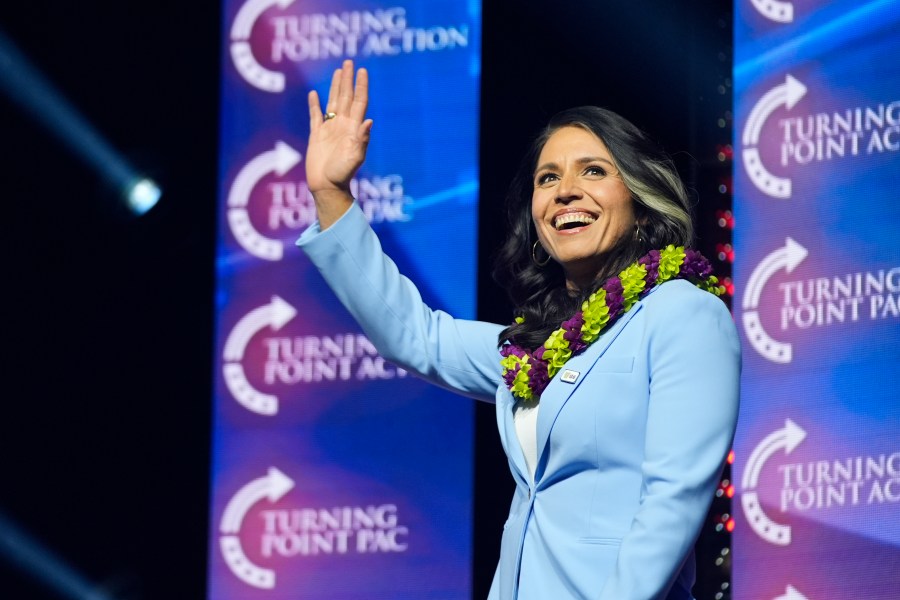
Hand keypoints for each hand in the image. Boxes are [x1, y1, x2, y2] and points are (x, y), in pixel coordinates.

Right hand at [306, 60, 372, 197]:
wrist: (327, 186)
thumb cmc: (342, 174)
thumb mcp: (355, 157)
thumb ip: (362, 139)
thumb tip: (369, 121)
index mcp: (353, 128)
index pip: (359, 102)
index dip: (361, 86)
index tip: (362, 71)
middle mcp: (343, 125)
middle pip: (347, 97)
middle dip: (348, 80)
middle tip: (349, 62)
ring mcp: (330, 129)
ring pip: (333, 102)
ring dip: (336, 87)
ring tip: (338, 71)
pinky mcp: (317, 136)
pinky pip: (316, 116)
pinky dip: (314, 104)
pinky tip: (314, 94)